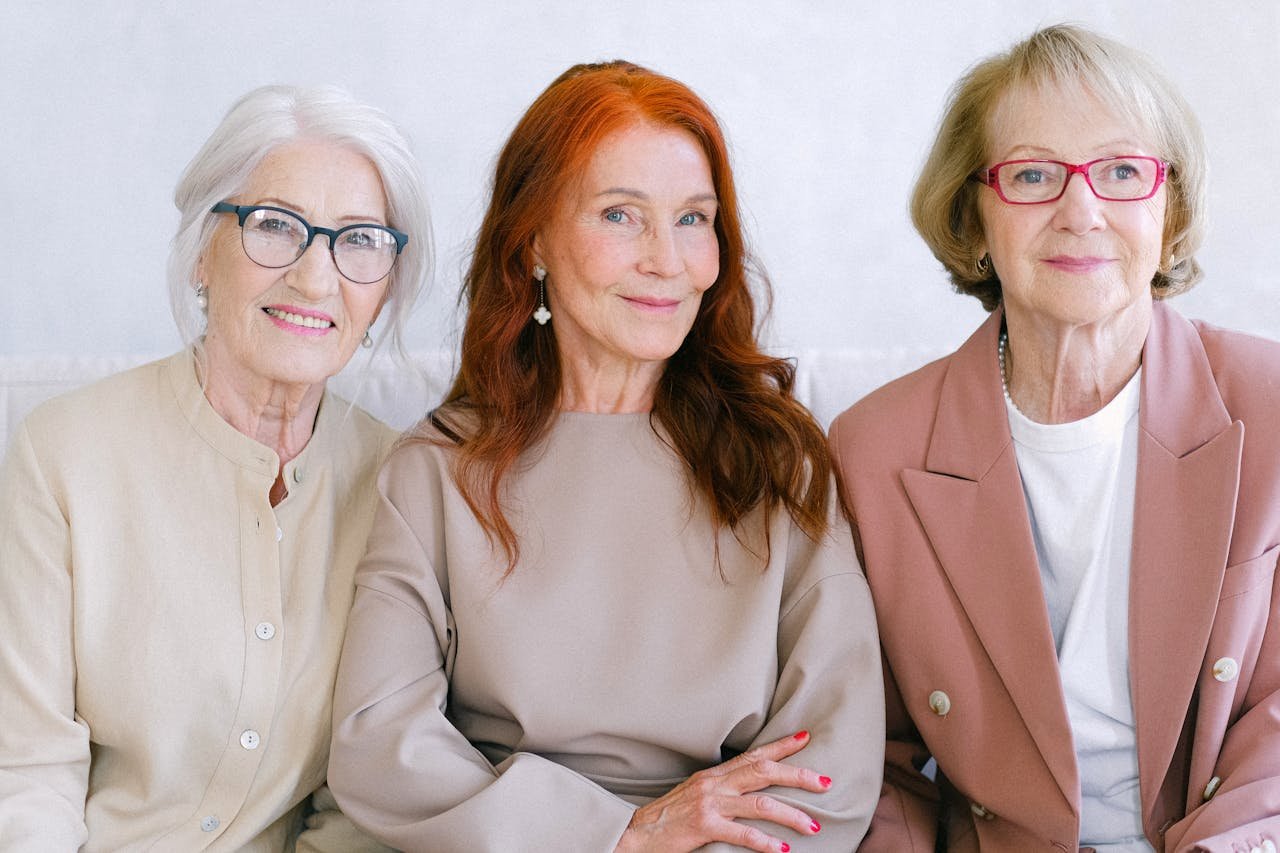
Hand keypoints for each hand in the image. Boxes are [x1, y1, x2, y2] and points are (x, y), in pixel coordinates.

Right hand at [613, 730, 829, 852]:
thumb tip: (753, 789)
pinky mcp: (704, 826)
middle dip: (797, 775)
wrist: (637, 834)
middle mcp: (714, 785)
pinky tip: (782, 850)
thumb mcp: (698, 795)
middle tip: (824, 781)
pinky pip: (742, 834)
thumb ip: (724, 789)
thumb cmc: (670, 818)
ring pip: (760, 804)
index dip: (781, 746)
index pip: (754, 755)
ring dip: (791, 815)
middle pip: (763, 772)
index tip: (806, 737)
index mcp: (715, 775)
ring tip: (813, 825)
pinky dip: (765, 842)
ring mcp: (709, 804)